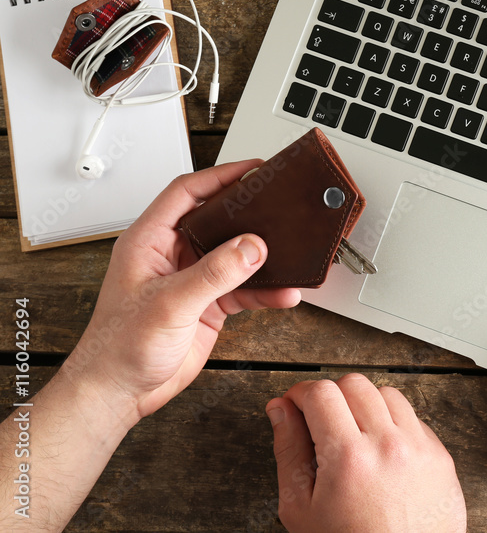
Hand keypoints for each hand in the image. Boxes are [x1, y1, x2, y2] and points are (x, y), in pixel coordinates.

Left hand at [64, 159, 301, 419]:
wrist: (120, 393)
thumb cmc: (119, 348)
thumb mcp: (169, 303)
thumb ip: (214, 273)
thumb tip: (251, 246)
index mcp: (149, 241)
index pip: (187, 193)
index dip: (220, 177)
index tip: (251, 170)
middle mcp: (172, 256)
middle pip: (217, 221)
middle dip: (249, 214)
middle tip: (279, 205)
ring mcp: (191, 280)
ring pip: (236, 256)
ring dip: (263, 258)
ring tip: (289, 254)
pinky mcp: (207, 305)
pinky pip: (244, 289)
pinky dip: (266, 290)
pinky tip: (284, 292)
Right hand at [266, 375, 466, 532]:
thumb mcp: (301, 508)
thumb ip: (288, 451)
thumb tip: (280, 410)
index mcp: (348, 458)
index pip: (320, 393)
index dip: (300, 393)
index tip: (295, 404)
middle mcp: (388, 445)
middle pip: (354, 384)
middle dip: (331, 397)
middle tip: (321, 422)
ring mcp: (419, 448)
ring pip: (387, 393)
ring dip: (365, 406)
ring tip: (354, 438)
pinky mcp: (440, 456)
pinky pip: (414, 419)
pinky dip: (394, 425)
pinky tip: (381, 452)